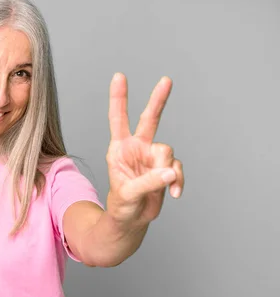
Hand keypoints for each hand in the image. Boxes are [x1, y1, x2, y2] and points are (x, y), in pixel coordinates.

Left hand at [105, 73, 184, 228]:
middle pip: (149, 119)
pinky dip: (178, 182)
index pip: (118, 119)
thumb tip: (170, 173)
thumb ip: (148, 182)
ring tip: (158, 188)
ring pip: (168, 152)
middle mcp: (137, 148)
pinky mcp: (166, 168)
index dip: (119, 98)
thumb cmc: (122, 204)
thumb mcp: (128, 194)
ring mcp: (152, 157)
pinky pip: (177, 169)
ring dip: (166, 171)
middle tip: (166, 79)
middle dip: (158, 99)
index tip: (119, 76)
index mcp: (119, 149)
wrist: (132, 219)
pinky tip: (174, 194)